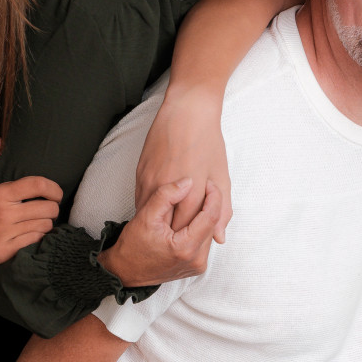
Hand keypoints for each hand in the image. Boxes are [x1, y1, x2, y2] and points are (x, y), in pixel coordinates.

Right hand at [0, 139, 63, 272]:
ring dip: (46, 223)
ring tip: (40, 221)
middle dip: (53, 208)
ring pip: (44, 226)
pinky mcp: (6, 251)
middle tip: (48, 208)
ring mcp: (6, 234)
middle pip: (48, 208)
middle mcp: (5, 213)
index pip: (38, 185)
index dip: (54, 188)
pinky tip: (32, 234)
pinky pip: (34, 241)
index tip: (56, 193)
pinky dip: (38, 237)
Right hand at [97, 177, 220, 287]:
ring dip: (205, 216)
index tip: (209, 183)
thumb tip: (187, 182)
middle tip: (202, 188)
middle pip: (213, 225)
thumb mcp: (146, 216)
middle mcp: (196, 261)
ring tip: (194, 202)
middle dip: (210, 205)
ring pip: (210, 233)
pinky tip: (190, 218)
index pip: (211, 217)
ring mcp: (197, 266)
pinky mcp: (196, 267)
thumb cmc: (133, 246)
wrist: (126, 271)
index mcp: (186, 248)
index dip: (213, 196)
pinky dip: (200, 228)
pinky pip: (204, 242)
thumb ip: (166, 196)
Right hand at [135, 88, 232, 241]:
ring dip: (158, 228)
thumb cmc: (208, 141)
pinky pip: (142, 202)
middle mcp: (169, 192)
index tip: (192, 250)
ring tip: (164, 236)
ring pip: (151, 217)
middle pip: (167, 230)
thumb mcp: (221, 177)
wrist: (186, 111)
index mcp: (193, 194)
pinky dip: (149, 213)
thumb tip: (220, 238)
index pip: (188, 233)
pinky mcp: (140, 175)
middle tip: (179, 245)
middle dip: (174, 240)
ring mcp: (151, 182)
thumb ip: (221, 211)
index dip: (190, 243)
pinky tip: (155, 217)